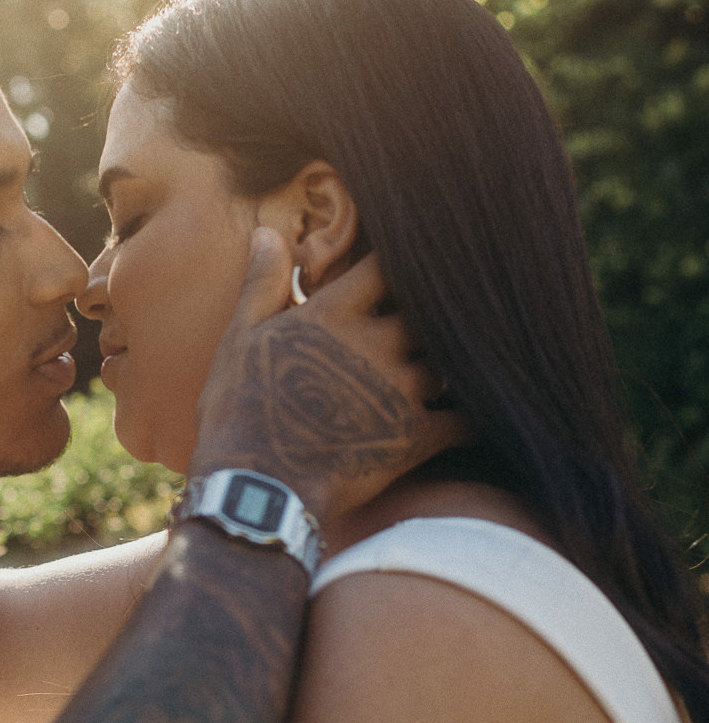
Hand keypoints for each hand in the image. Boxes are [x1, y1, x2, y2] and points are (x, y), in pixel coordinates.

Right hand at [191, 232, 467, 521]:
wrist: (254, 490)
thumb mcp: (239, 341)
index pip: (386, 265)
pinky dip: (477, 413)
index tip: (416, 256)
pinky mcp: (415, 437)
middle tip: (449, 306)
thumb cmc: (237, 413)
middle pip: (428, 309)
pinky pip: (466, 418)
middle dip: (436, 309)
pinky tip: (485, 408)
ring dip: (454, 360)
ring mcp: (399, 390)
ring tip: (465, 356)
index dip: (405, 258)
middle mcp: (374, 344)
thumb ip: (261, 284)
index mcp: (332, 314)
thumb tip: (268, 232)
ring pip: (450, 359)